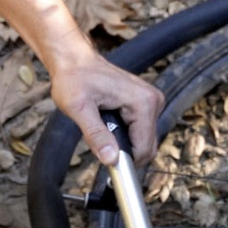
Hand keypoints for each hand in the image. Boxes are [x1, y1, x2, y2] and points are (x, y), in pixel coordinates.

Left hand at [47, 50, 163, 165]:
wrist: (74, 60)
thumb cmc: (74, 78)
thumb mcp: (78, 108)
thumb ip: (96, 135)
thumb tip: (111, 159)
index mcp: (143, 102)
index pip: (144, 148)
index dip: (126, 162)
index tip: (107, 167)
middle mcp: (153, 101)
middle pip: (147, 147)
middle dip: (125, 152)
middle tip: (100, 147)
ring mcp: (152, 101)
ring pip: (145, 141)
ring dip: (124, 143)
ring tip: (102, 130)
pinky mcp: (146, 103)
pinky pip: (141, 131)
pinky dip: (126, 135)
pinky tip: (109, 124)